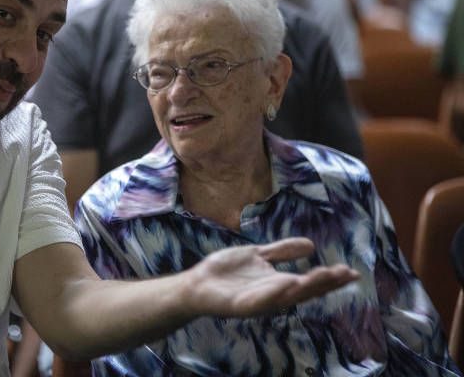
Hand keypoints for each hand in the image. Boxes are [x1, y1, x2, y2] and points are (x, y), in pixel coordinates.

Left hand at [184, 238, 359, 316]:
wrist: (197, 284)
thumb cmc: (226, 272)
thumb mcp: (259, 256)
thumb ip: (282, 252)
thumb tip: (311, 245)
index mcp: (278, 283)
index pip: (309, 281)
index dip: (331, 278)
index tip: (352, 272)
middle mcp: (273, 295)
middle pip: (304, 290)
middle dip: (325, 283)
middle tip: (347, 275)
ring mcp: (258, 301)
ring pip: (287, 296)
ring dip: (306, 287)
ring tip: (326, 276)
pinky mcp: (241, 305)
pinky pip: (260, 301)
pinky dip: (273, 293)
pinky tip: (286, 284)